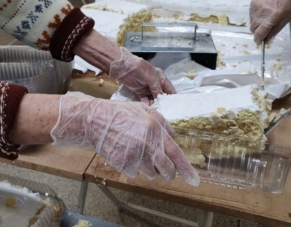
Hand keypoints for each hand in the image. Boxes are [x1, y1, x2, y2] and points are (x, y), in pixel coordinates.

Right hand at [50, 92, 199, 185]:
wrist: (95, 121)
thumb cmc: (120, 113)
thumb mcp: (144, 110)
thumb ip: (162, 123)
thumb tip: (173, 136)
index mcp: (155, 131)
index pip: (176, 155)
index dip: (187, 170)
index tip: (195, 180)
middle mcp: (147, 146)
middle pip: (166, 170)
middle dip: (168, 172)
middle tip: (164, 168)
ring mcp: (134, 157)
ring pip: (151, 174)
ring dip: (149, 168)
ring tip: (138, 153)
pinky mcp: (123, 164)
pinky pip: (135, 174)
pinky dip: (134, 168)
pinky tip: (127, 154)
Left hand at [109, 47, 175, 104]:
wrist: (125, 68)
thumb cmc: (141, 70)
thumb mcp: (152, 77)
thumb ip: (157, 88)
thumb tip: (160, 98)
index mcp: (161, 78)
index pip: (169, 89)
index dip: (172, 97)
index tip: (175, 106)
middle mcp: (155, 84)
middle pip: (161, 95)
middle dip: (163, 102)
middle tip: (164, 110)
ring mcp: (147, 88)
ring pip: (153, 98)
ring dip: (154, 103)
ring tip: (155, 109)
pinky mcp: (140, 92)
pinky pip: (145, 99)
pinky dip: (146, 103)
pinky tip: (147, 105)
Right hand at [250, 0, 290, 44]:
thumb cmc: (288, 1)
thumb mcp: (286, 18)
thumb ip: (275, 30)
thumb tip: (267, 40)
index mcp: (273, 15)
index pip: (260, 32)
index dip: (258, 39)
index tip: (259, 42)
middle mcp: (263, 12)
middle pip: (253, 29)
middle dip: (257, 32)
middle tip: (263, 31)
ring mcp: (256, 7)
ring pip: (251, 23)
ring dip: (256, 25)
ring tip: (264, 19)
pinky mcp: (252, 3)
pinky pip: (250, 16)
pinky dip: (255, 18)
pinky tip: (262, 13)